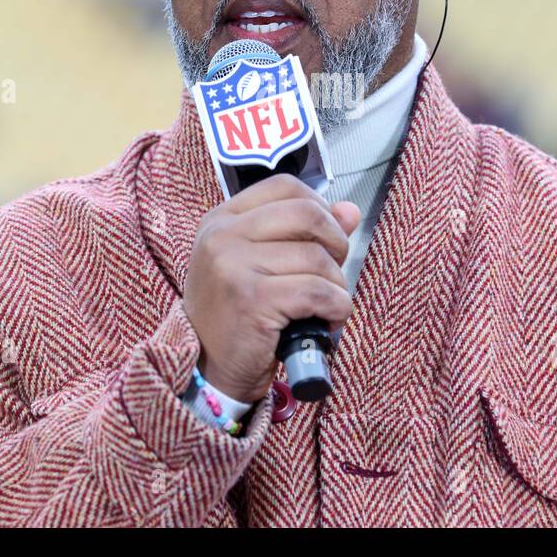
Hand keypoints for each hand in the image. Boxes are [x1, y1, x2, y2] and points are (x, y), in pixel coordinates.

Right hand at [183, 173, 361, 402]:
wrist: (206, 369)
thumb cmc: (236, 315)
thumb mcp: (259, 264)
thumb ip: (302, 232)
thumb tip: (350, 211)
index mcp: (222, 219)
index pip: (286, 186)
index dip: (320, 209)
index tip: (324, 239)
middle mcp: (222, 235)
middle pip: (308, 214)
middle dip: (336, 244)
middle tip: (331, 273)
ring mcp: (233, 265)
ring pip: (317, 257)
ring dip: (336, 285)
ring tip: (324, 306)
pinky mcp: (252, 299)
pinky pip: (318, 291)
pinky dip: (336, 307)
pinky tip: (327, 320)